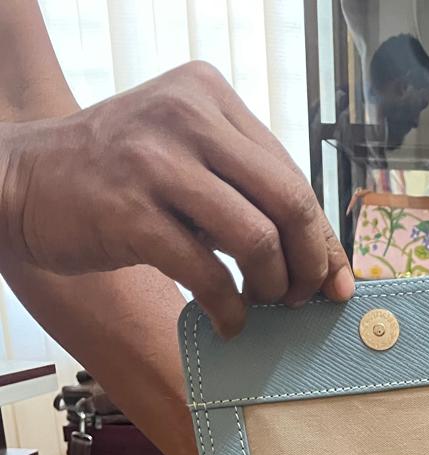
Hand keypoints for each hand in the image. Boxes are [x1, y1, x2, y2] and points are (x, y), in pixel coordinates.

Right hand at [0, 61, 353, 336]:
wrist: (22, 181)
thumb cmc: (117, 178)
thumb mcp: (183, 157)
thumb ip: (244, 190)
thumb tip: (319, 259)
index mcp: (209, 95)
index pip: (292, 173)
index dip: (323, 236)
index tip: (336, 281)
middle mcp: (186, 116)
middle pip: (288, 201)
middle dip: (309, 264)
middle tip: (303, 299)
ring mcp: (156, 163)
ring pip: (256, 237)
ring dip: (273, 287)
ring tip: (263, 307)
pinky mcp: (131, 213)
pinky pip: (208, 273)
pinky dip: (229, 309)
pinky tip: (227, 322)